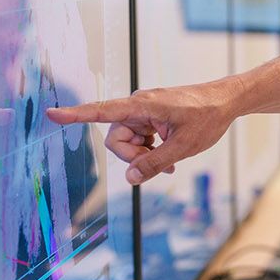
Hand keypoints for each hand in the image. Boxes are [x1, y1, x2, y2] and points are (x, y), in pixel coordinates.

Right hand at [47, 79, 236, 183]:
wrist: (226, 102)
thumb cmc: (207, 117)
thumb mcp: (183, 146)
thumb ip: (154, 163)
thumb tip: (129, 178)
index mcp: (142, 105)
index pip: (102, 111)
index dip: (76, 115)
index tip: (52, 114)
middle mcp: (138, 105)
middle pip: (116, 139)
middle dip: (133, 157)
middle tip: (161, 163)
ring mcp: (144, 112)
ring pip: (127, 142)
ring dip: (144, 156)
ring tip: (170, 162)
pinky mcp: (150, 118)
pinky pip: (139, 140)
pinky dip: (150, 152)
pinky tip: (169, 160)